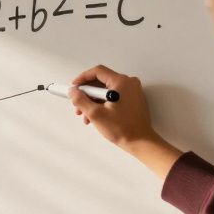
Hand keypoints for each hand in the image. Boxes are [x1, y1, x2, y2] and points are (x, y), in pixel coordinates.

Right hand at [69, 64, 182, 179]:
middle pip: (101, 81)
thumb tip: (73, 92)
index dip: (82, 78)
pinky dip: (103, 103)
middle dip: (87, 93)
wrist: (140, 141)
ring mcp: (132, 91)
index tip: (75, 86)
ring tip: (86, 114)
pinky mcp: (133, 99)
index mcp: (121, 82)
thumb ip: (81, 100)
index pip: (98, 72)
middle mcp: (129, 83)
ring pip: (106, 90)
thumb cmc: (123, 129)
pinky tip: (97, 115)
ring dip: (94, 100)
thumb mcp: (95, 114)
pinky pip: (114, 95)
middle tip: (78, 103)